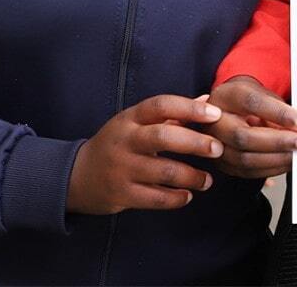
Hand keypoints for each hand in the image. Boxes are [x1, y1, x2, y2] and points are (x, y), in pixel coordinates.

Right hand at [67, 94, 223, 214]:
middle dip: (195, 143)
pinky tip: (188, 195)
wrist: (77, 176)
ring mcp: (121, 168)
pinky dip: (175, 198)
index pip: (161, 106)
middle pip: (163, 137)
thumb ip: (173, 113)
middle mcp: (125, 140)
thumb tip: (208, 99)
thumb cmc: (119, 144)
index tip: (215, 115)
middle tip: (218, 149)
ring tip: (207, 181)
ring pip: (162, 171)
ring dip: (191, 176)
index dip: (190, 108)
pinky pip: (154, 198)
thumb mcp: (137, 122)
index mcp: (130, 118)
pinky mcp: (120, 194)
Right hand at [203, 76, 296, 178]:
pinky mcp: (222, 164)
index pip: (252, 103)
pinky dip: (270, 169)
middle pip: (243, 136)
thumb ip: (279, 109)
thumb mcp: (263, 95)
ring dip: (276, 159)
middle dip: (278, 142)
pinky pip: (246, 172)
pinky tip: (285, 162)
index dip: (279, 113)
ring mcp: (214, 145)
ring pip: (243, 159)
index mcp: (228, 96)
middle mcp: (215, 121)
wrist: (230, 110)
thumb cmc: (249, 101)